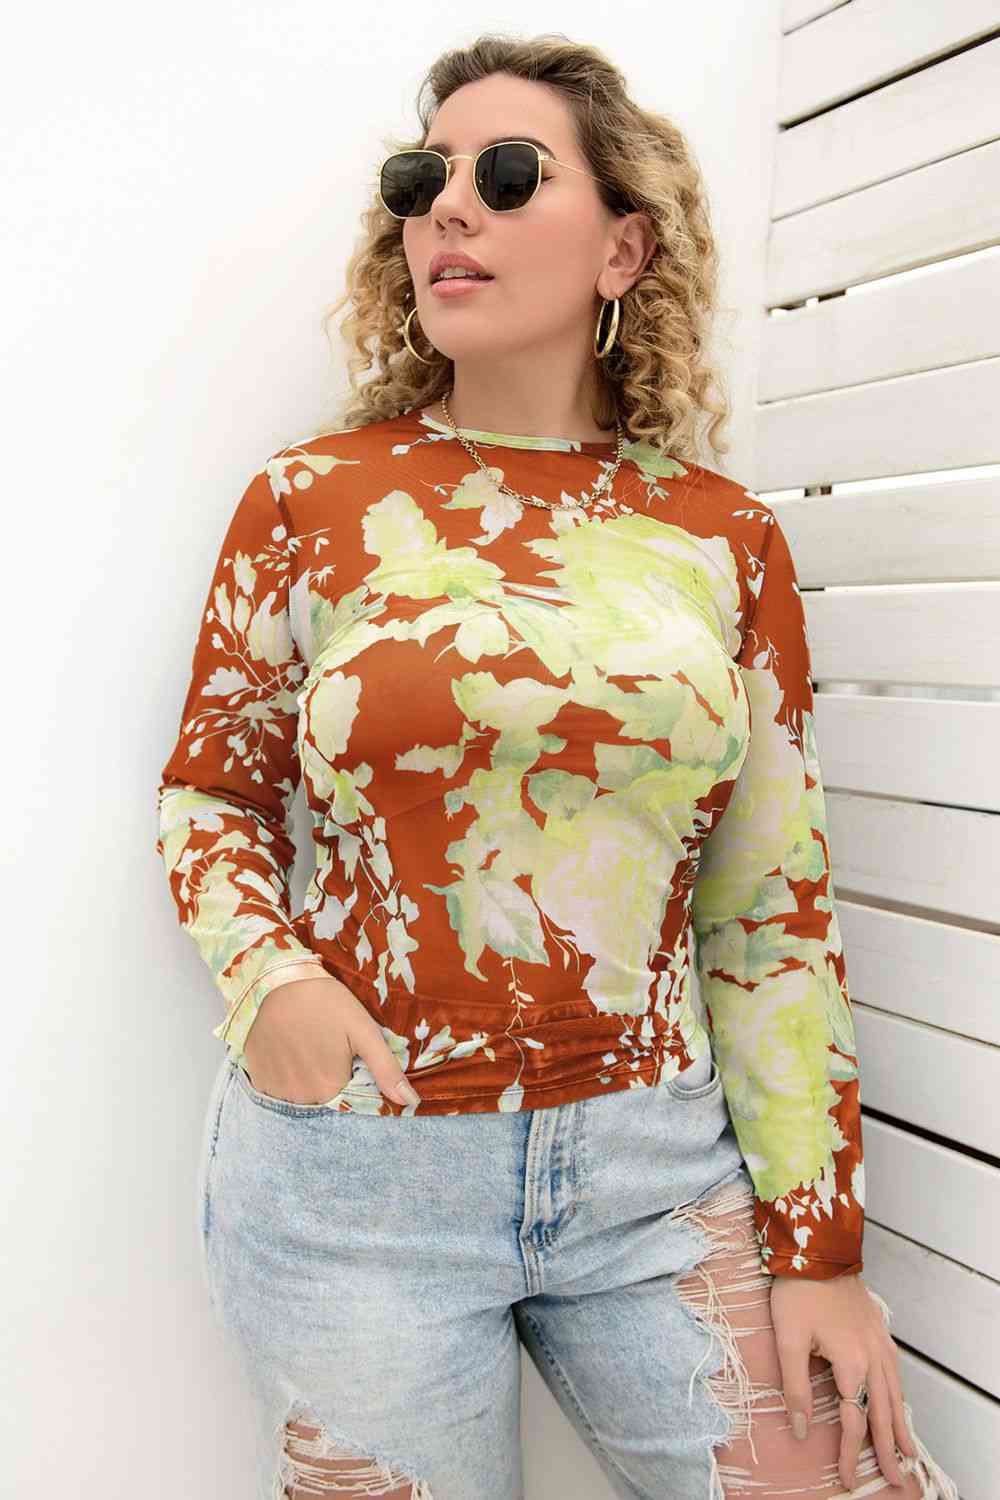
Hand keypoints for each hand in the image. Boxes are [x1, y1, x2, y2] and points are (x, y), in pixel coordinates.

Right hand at [241, 976, 420, 1107]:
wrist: (274, 981)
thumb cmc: (324, 1002)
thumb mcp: (363, 1030)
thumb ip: (386, 1069)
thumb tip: (411, 1103)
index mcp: (331, 1088)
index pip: (349, 1098)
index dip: (349, 1077)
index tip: (344, 1055)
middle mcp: (302, 1098)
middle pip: (324, 1098)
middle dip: (328, 1079)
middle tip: (325, 1045)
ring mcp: (277, 1091)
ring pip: (300, 1095)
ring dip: (306, 1079)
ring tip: (307, 1046)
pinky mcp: (258, 1080)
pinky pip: (277, 1089)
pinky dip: (284, 1076)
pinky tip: (288, 1050)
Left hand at [770, 1273, 916, 1491]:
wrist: (818, 1248)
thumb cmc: (798, 1292)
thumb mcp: (789, 1340)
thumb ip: (796, 1387)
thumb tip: (799, 1428)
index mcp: (852, 1364)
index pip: (853, 1421)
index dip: (850, 1453)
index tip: (848, 1478)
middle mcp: (874, 1357)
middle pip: (884, 1413)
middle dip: (888, 1450)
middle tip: (898, 1481)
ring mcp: (880, 1343)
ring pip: (895, 1394)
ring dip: (900, 1425)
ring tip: (907, 1452)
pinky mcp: (879, 1330)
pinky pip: (895, 1373)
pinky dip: (899, 1396)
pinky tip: (898, 1401)